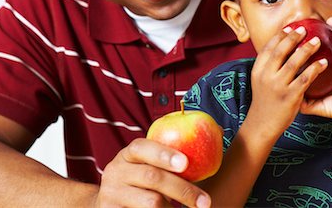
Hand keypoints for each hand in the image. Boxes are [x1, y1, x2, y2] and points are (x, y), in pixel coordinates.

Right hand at [94, 138, 210, 207]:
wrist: (111, 202)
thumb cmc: (144, 177)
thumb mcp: (153, 161)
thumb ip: (180, 149)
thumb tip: (220, 131)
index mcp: (129, 153)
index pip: (142, 147)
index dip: (164, 154)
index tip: (186, 163)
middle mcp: (116, 171)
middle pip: (152, 178)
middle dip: (182, 189)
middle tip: (205, 202)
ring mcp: (112, 194)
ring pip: (150, 202)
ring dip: (172, 207)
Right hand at [247, 26, 327, 139]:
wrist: (262, 124)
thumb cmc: (265, 101)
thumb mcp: (259, 81)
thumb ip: (268, 66)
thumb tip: (279, 49)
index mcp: (258, 70)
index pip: (268, 48)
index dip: (279, 36)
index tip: (289, 27)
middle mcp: (266, 76)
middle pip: (280, 51)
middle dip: (292, 37)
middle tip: (304, 29)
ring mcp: (277, 86)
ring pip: (293, 62)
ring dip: (306, 49)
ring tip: (317, 41)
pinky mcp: (290, 96)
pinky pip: (305, 79)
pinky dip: (315, 68)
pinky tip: (324, 63)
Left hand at [301, 17, 331, 126]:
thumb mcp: (318, 105)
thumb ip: (303, 101)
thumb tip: (284, 96)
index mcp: (329, 74)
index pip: (314, 59)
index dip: (303, 50)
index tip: (291, 42)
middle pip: (325, 48)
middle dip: (314, 37)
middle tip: (302, 28)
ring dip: (329, 30)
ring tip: (317, 20)